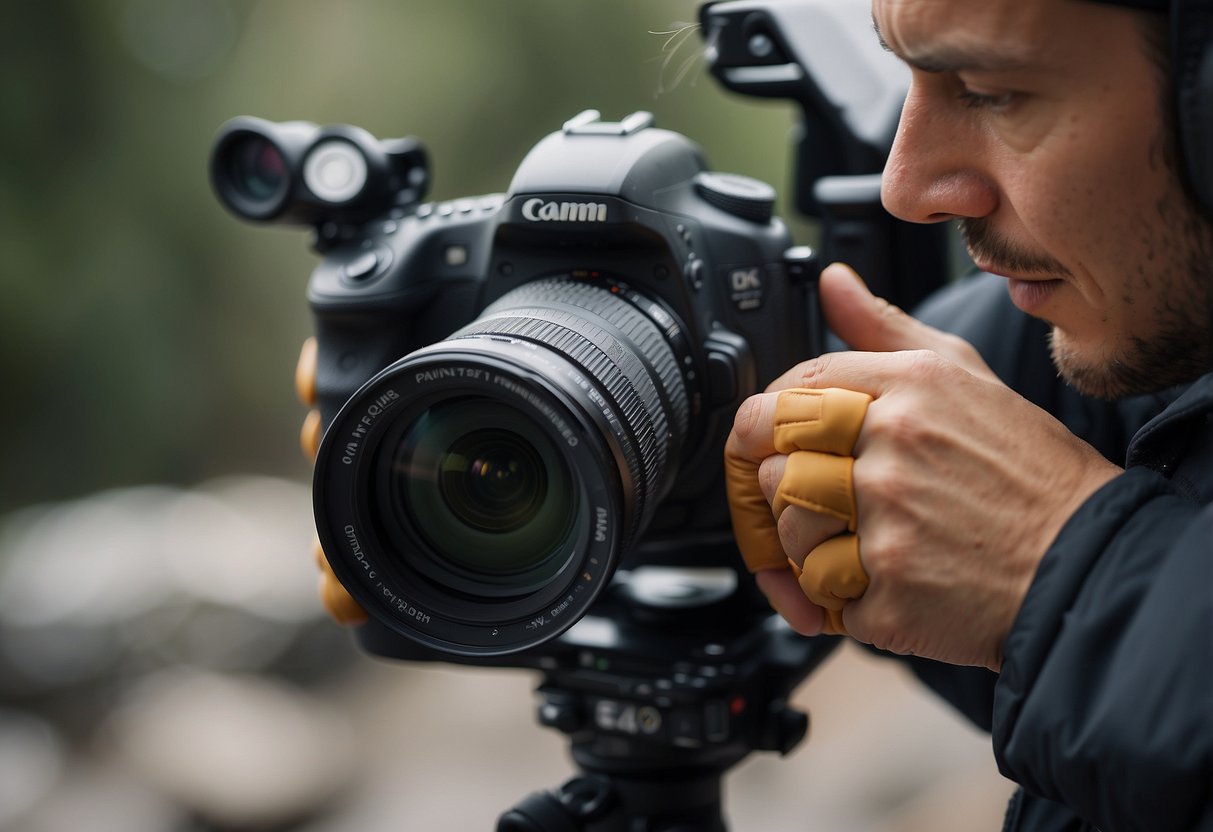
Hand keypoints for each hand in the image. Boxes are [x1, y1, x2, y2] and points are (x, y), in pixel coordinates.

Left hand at [726, 264, 1120, 669]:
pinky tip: (877, 582)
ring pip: (786, 527)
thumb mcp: (964, 376)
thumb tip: (832, 282)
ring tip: (860, 542)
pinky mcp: (890, 587)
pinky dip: (834, 596)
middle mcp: (894, 445)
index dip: (770, 426)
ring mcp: (890, 518)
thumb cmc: (1026, 471)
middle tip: (818, 500)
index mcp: (909, 386)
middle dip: (780, 484)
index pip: (787, 391)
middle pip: (771, 458)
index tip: (782, 446)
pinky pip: (816, 589)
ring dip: (808, 544)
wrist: (1087, 561)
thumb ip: (884, 329)